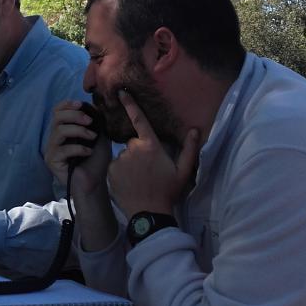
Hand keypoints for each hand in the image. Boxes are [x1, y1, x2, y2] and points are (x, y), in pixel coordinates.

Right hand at [44, 100, 111, 193]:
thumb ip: (95, 121)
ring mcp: (51, 150)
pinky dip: (78, 148)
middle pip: (56, 117)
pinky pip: (62, 149)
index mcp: (63, 130)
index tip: (81, 104)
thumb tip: (94, 105)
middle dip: (74, 115)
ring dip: (78, 130)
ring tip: (92, 137)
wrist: (96, 184)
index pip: (57, 111)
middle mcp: (55, 139)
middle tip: (90, 121)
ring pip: (59, 131)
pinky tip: (89, 153)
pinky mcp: (52, 161)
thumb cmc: (97, 162)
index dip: (67, 104)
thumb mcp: (100, 136)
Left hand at [108, 90, 199, 216]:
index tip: (121, 92)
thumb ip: (189, 149)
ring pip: (124, 156)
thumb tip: (194, 130)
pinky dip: (121, 172)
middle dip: (139, 152)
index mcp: (151, 146)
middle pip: (134, 143)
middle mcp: (133, 149)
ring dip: (130, 164)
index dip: (130, 104)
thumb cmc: (168, 192)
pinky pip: (116, 166)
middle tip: (148, 171)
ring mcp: (120, 160)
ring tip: (139, 180)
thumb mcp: (183, 172)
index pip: (140, 120)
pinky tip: (129, 184)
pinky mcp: (111, 171)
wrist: (148, 213)